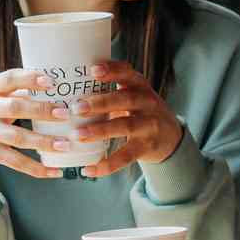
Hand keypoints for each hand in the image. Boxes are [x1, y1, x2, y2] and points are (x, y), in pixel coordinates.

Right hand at [0, 68, 67, 177]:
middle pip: (16, 108)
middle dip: (42, 111)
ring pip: (18, 138)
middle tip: (66, 114)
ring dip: (44, 142)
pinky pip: (15, 161)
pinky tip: (55, 171)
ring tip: (66, 145)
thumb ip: (14, 90)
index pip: (10, 79)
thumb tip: (53, 85)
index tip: (52, 82)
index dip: (31, 79)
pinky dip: (36, 168)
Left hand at [67, 61, 182, 177]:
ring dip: (100, 130)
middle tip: (76, 107)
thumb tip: (68, 89)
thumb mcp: (134, 96)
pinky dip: (107, 164)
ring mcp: (149, 126)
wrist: (171, 137)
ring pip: (125, 126)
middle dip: (100, 103)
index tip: (93, 70)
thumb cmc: (142, 113)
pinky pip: (126, 156)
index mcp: (141, 87)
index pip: (128, 74)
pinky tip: (88, 169)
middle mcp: (148, 103)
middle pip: (125, 100)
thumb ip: (110, 91)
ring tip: (78, 135)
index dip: (113, 70)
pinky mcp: (147, 147)